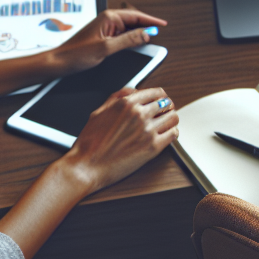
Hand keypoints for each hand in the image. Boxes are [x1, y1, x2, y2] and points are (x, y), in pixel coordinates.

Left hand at [53, 9, 167, 77]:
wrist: (59, 62)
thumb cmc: (76, 54)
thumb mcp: (106, 48)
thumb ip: (128, 40)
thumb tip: (145, 34)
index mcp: (109, 18)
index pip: (136, 16)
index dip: (151, 21)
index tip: (162, 25)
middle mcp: (107, 20)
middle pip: (133, 20)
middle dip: (146, 25)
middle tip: (159, 31)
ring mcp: (104, 28)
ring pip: (127, 27)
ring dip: (138, 32)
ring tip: (150, 37)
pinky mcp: (102, 36)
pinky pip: (121, 34)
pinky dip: (130, 38)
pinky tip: (135, 43)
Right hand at [64, 86, 178, 193]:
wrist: (85, 167)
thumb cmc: (89, 142)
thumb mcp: (99, 112)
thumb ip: (117, 97)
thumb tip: (133, 90)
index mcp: (126, 103)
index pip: (156, 92)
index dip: (161, 96)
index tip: (162, 100)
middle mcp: (139, 114)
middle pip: (167, 103)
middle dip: (167, 107)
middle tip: (165, 113)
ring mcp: (147, 130)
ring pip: (173, 117)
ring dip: (171, 119)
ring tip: (166, 124)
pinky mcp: (152, 147)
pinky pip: (173, 134)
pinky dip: (172, 133)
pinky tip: (166, 135)